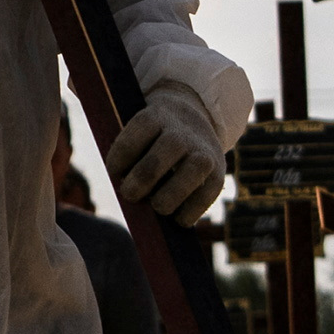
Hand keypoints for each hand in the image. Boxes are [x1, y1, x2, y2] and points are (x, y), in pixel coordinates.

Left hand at [105, 90, 225, 225]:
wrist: (192, 121)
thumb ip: (129, 160)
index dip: (117, 162)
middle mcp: (181, 133)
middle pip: (155, 163)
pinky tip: (177, 216)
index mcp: (155, 117)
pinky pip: (204, 198)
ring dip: (165, 200)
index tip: (114, 172)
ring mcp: (202, 153)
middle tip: (130, 194)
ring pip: (186, 177)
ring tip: (156, 205)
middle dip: (138, 185)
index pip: (131, 141)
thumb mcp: (139, 134)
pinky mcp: (218, 174)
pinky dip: (188, 213)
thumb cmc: (153, 139)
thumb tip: (131, 198)